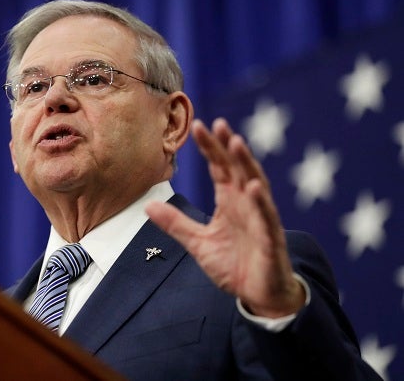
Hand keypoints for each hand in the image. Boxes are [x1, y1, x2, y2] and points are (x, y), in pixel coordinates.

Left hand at [145, 118, 304, 317]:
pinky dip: (260, 201)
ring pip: (254, 184)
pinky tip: (252, 187)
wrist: (259, 295)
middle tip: (217, 124)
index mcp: (229, 201)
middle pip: (236, 168)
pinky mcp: (270, 238)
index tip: (198, 126)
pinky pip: (266, 217)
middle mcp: (246, 204)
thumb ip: (175, 223)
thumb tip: (148, 205)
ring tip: (236, 143)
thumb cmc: (233, 264)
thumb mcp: (197, 243)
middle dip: (226, 146)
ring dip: (246, 164)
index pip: (219, 168)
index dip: (210, 148)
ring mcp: (260, 218)